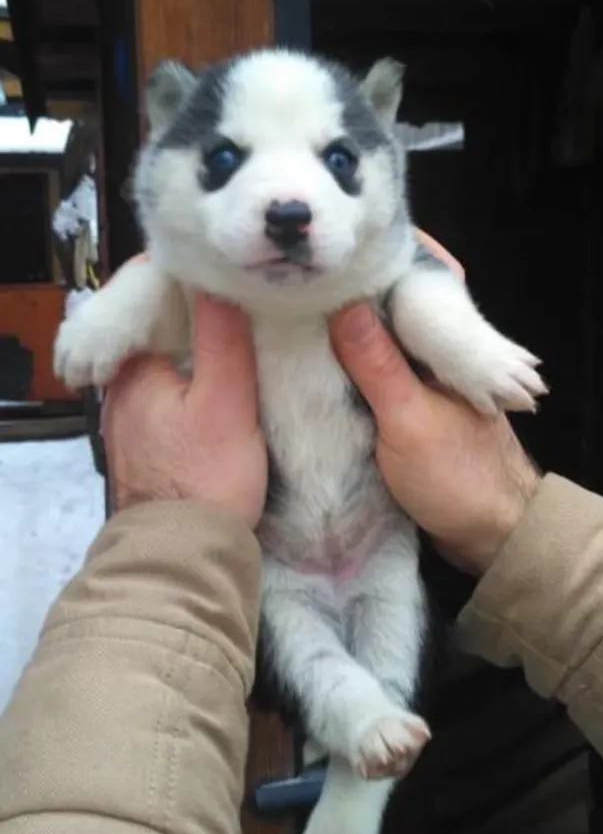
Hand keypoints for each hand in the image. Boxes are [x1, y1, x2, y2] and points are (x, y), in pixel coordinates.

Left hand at [101, 292, 267, 525]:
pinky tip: (228, 388)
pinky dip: (195, 385)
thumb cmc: (205, 480)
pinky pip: (171, 396)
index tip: (239, 275)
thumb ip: (223, 338)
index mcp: (131, 368)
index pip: (157, 299)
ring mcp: (130, 419)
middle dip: (203, 316)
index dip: (198, 281)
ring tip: (246, 338)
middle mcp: (120, 388)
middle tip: (251, 303)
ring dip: (200, 351)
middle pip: (163, 330)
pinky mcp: (146, 446)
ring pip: (169, 364)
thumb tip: (221, 279)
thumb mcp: (226, 401)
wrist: (183, 558)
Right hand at [329, 240, 539, 575]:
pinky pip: (376, 366)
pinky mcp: (409, 403)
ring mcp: (424, 377)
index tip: (338, 230)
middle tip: (302, 262)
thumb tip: (341, 304)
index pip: (422, 272)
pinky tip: (314, 351)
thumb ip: (377, 364)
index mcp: (451, 340)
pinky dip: (349, 356)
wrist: (489, 536)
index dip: (385, 248)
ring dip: (349, 318)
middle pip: (396, 299)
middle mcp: (438, 350)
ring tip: (299, 295)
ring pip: (383, 333)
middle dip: (356, 281)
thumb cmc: (458, 477)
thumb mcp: (408, 420)